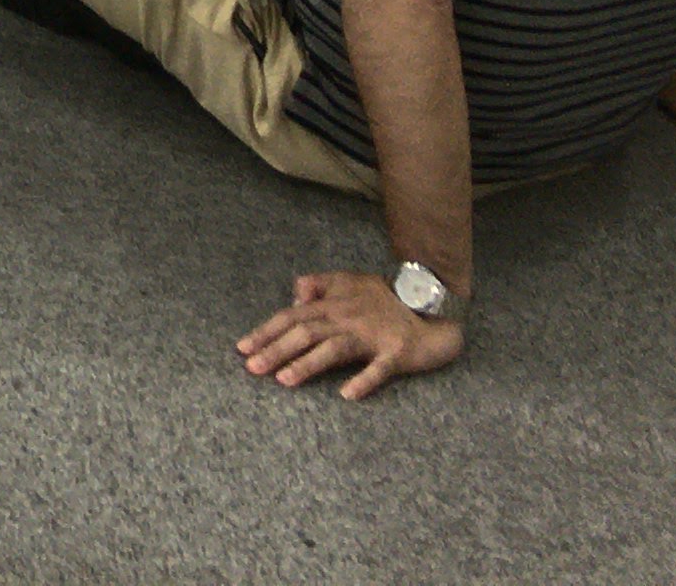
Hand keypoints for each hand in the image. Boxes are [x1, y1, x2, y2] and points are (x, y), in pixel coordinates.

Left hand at [238, 272, 464, 398]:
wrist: (434, 300)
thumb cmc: (388, 296)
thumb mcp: (350, 281)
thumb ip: (320, 284)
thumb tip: (293, 295)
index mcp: (333, 303)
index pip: (291, 316)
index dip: (265, 331)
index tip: (241, 348)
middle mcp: (348, 317)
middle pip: (305, 332)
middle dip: (276, 350)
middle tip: (252, 368)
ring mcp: (372, 335)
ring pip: (334, 349)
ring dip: (308, 364)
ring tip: (284, 380)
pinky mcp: (397, 352)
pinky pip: (379, 368)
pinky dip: (364, 380)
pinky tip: (347, 395)